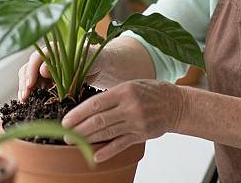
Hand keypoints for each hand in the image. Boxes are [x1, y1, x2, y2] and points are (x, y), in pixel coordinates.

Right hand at [17, 46, 103, 101]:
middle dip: (25, 82)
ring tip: (24, 102)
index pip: (36, 58)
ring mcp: (45, 70)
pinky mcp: (47, 81)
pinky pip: (34, 86)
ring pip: (28, 77)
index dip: (31, 71)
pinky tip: (28, 103)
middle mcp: (47, 58)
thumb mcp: (84, 60)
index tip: (31, 85)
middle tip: (25, 97)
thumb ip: (66, 63)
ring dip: (24, 89)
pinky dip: (30, 94)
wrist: (100, 68)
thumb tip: (43, 70)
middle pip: (28, 67)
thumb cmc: (94, 60)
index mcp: (54, 50)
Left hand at [61, 79, 184, 162]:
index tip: (66, 120)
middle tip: (64, 135)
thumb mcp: (132, 84)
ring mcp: (136, 122)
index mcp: (125, 90)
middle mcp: (130, 106)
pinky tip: (95, 156)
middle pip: (98, 120)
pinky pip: (121, 144)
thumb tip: (89, 107)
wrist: (176, 104)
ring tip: (74, 142)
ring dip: (87, 139)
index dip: (79, 113)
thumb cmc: (151, 91)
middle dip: (79, 129)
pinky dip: (107, 151)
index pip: (96, 103)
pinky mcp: (141, 135)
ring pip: (107, 132)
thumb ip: (113, 94)